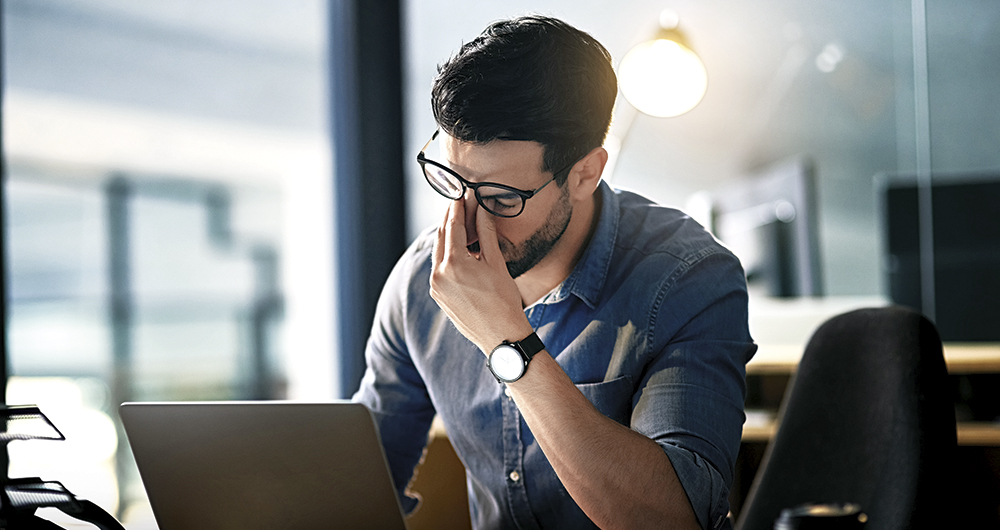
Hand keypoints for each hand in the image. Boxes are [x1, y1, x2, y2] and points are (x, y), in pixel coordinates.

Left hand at [429, 198, 531, 353]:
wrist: (501, 336)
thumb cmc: (504, 301)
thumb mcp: (496, 262)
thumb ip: (486, 233)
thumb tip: (481, 209)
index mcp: (454, 263)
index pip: (453, 226)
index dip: (458, 208)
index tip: (461, 195)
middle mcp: (439, 274)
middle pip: (441, 237)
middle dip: (450, 219)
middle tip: (458, 204)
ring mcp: (436, 287)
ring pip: (439, 252)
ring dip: (448, 237)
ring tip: (460, 224)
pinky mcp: (438, 296)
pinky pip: (439, 268)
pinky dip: (447, 255)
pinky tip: (459, 250)